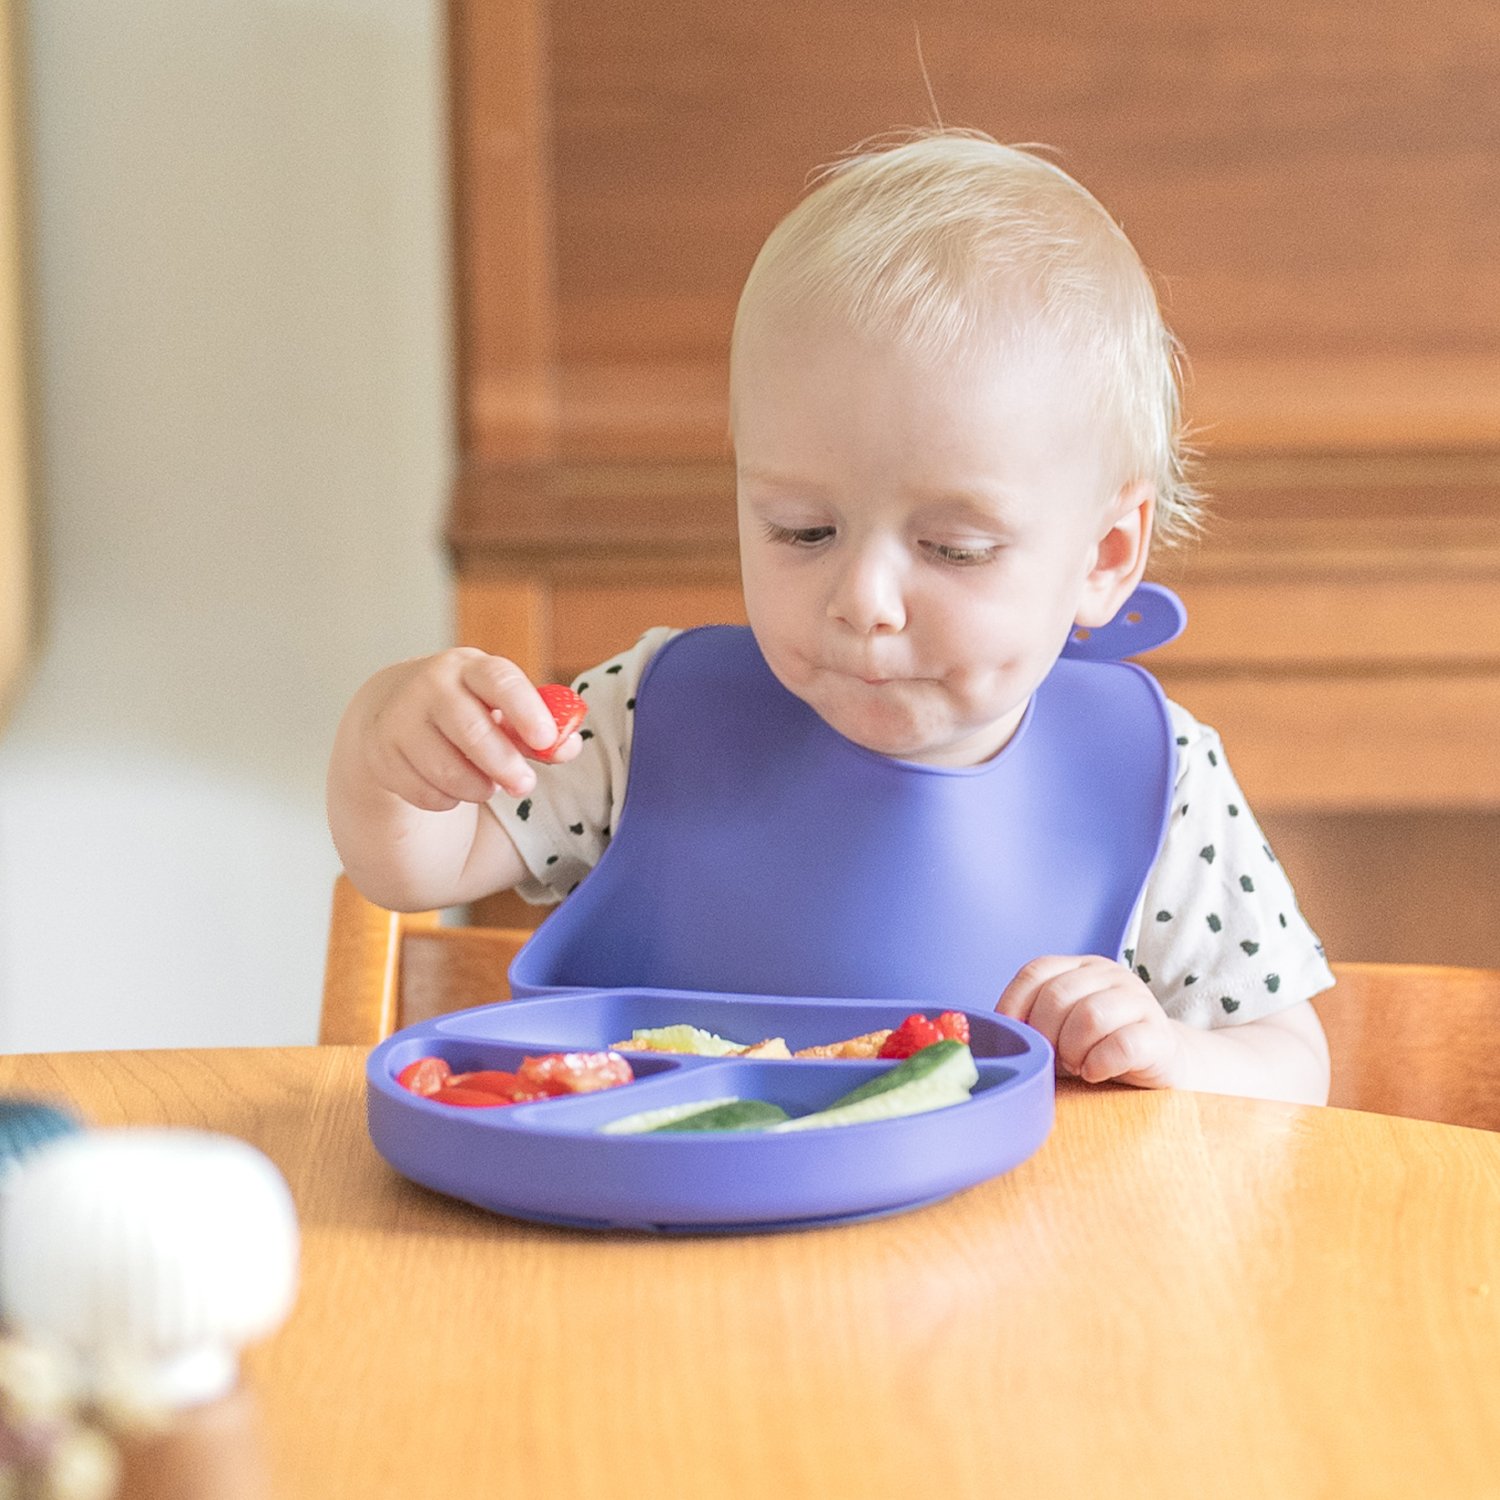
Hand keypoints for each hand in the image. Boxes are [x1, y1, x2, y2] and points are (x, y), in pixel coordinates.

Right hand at [355, 648, 583, 811]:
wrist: (393, 711)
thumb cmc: (467, 709)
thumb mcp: (503, 708)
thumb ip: (541, 729)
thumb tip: (568, 747)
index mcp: (470, 668)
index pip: (499, 681)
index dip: (525, 710)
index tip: (545, 740)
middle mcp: (430, 686)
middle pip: (471, 730)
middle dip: (504, 764)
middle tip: (525, 785)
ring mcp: (400, 720)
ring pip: (446, 770)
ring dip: (476, 788)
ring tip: (487, 785)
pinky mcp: (381, 755)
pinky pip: (424, 793)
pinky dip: (447, 800)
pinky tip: (451, 787)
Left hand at [996, 955, 1184, 1088]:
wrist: (1159, 1064)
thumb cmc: (1096, 1047)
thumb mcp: (1060, 1028)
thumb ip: (1033, 1024)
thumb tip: (993, 1038)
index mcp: (1078, 967)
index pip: (1035, 972)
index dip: (1014, 1006)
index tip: (1016, 1038)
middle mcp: (1108, 974)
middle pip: (1058, 996)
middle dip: (1046, 1035)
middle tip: (1055, 1057)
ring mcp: (1138, 1000)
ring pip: (1090, 1016)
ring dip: (1073, 1050)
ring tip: (1077, 1064)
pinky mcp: (1159, 1033)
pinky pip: (1121, 1045)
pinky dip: (1099, 1064)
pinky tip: (1096, 1072)